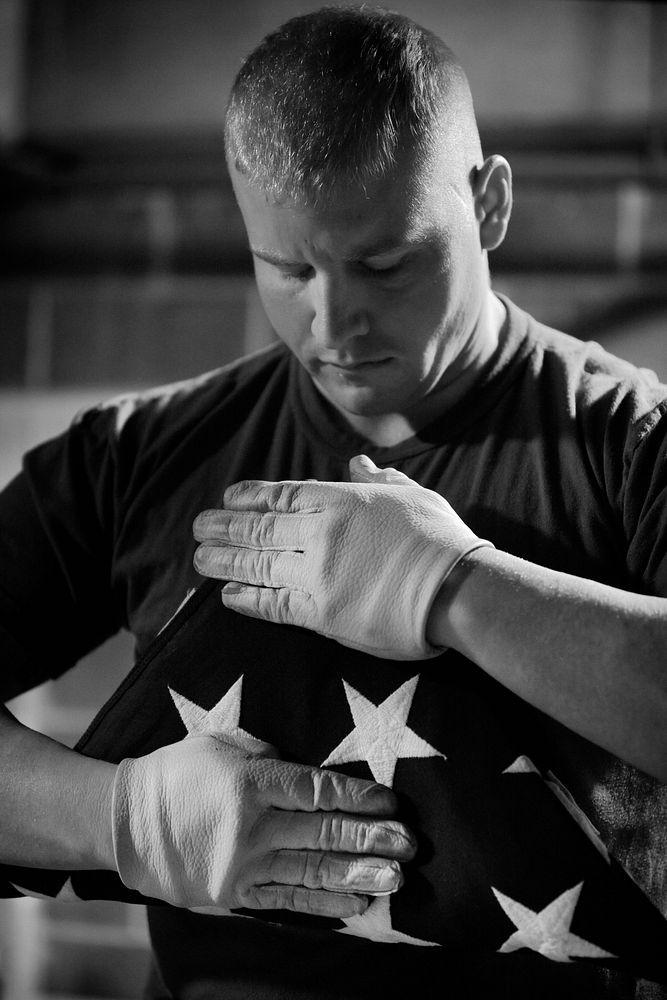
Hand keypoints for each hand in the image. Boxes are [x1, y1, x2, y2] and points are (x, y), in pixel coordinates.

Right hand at [112, 729, 414, 916]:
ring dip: (358, 874)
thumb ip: (267, 754)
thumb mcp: (221, 743)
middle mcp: (253, 826)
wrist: (126, 824)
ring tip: (396, 879)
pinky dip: (323, 902)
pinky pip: (287, 900)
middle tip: (409, 844)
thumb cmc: (177, 774)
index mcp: (252, 782)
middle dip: (372, 839)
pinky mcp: (235, 894)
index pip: (318, 790)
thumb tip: (306, 770)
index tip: (391, 803)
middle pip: (324, 833)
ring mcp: (244, 865)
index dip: (358, 797)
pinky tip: (355, 903)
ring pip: (312, 871)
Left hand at [193, 454, 492, 658]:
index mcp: (340, 500)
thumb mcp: (410, 493)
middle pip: (260, 528)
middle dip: (224, 527)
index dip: (249, 496)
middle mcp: (320, 533)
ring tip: (199, 559)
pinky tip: (228, 594)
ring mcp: (317, 573)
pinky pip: (274, 604)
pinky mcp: (322, 613)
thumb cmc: (439, 537)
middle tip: (198, 527)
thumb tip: (356, 463)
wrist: (457, 588)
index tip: (227, 497)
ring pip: (258, 564)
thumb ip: (377, 479)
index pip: (282, 494)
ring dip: (224, 560)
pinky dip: (248, 599)